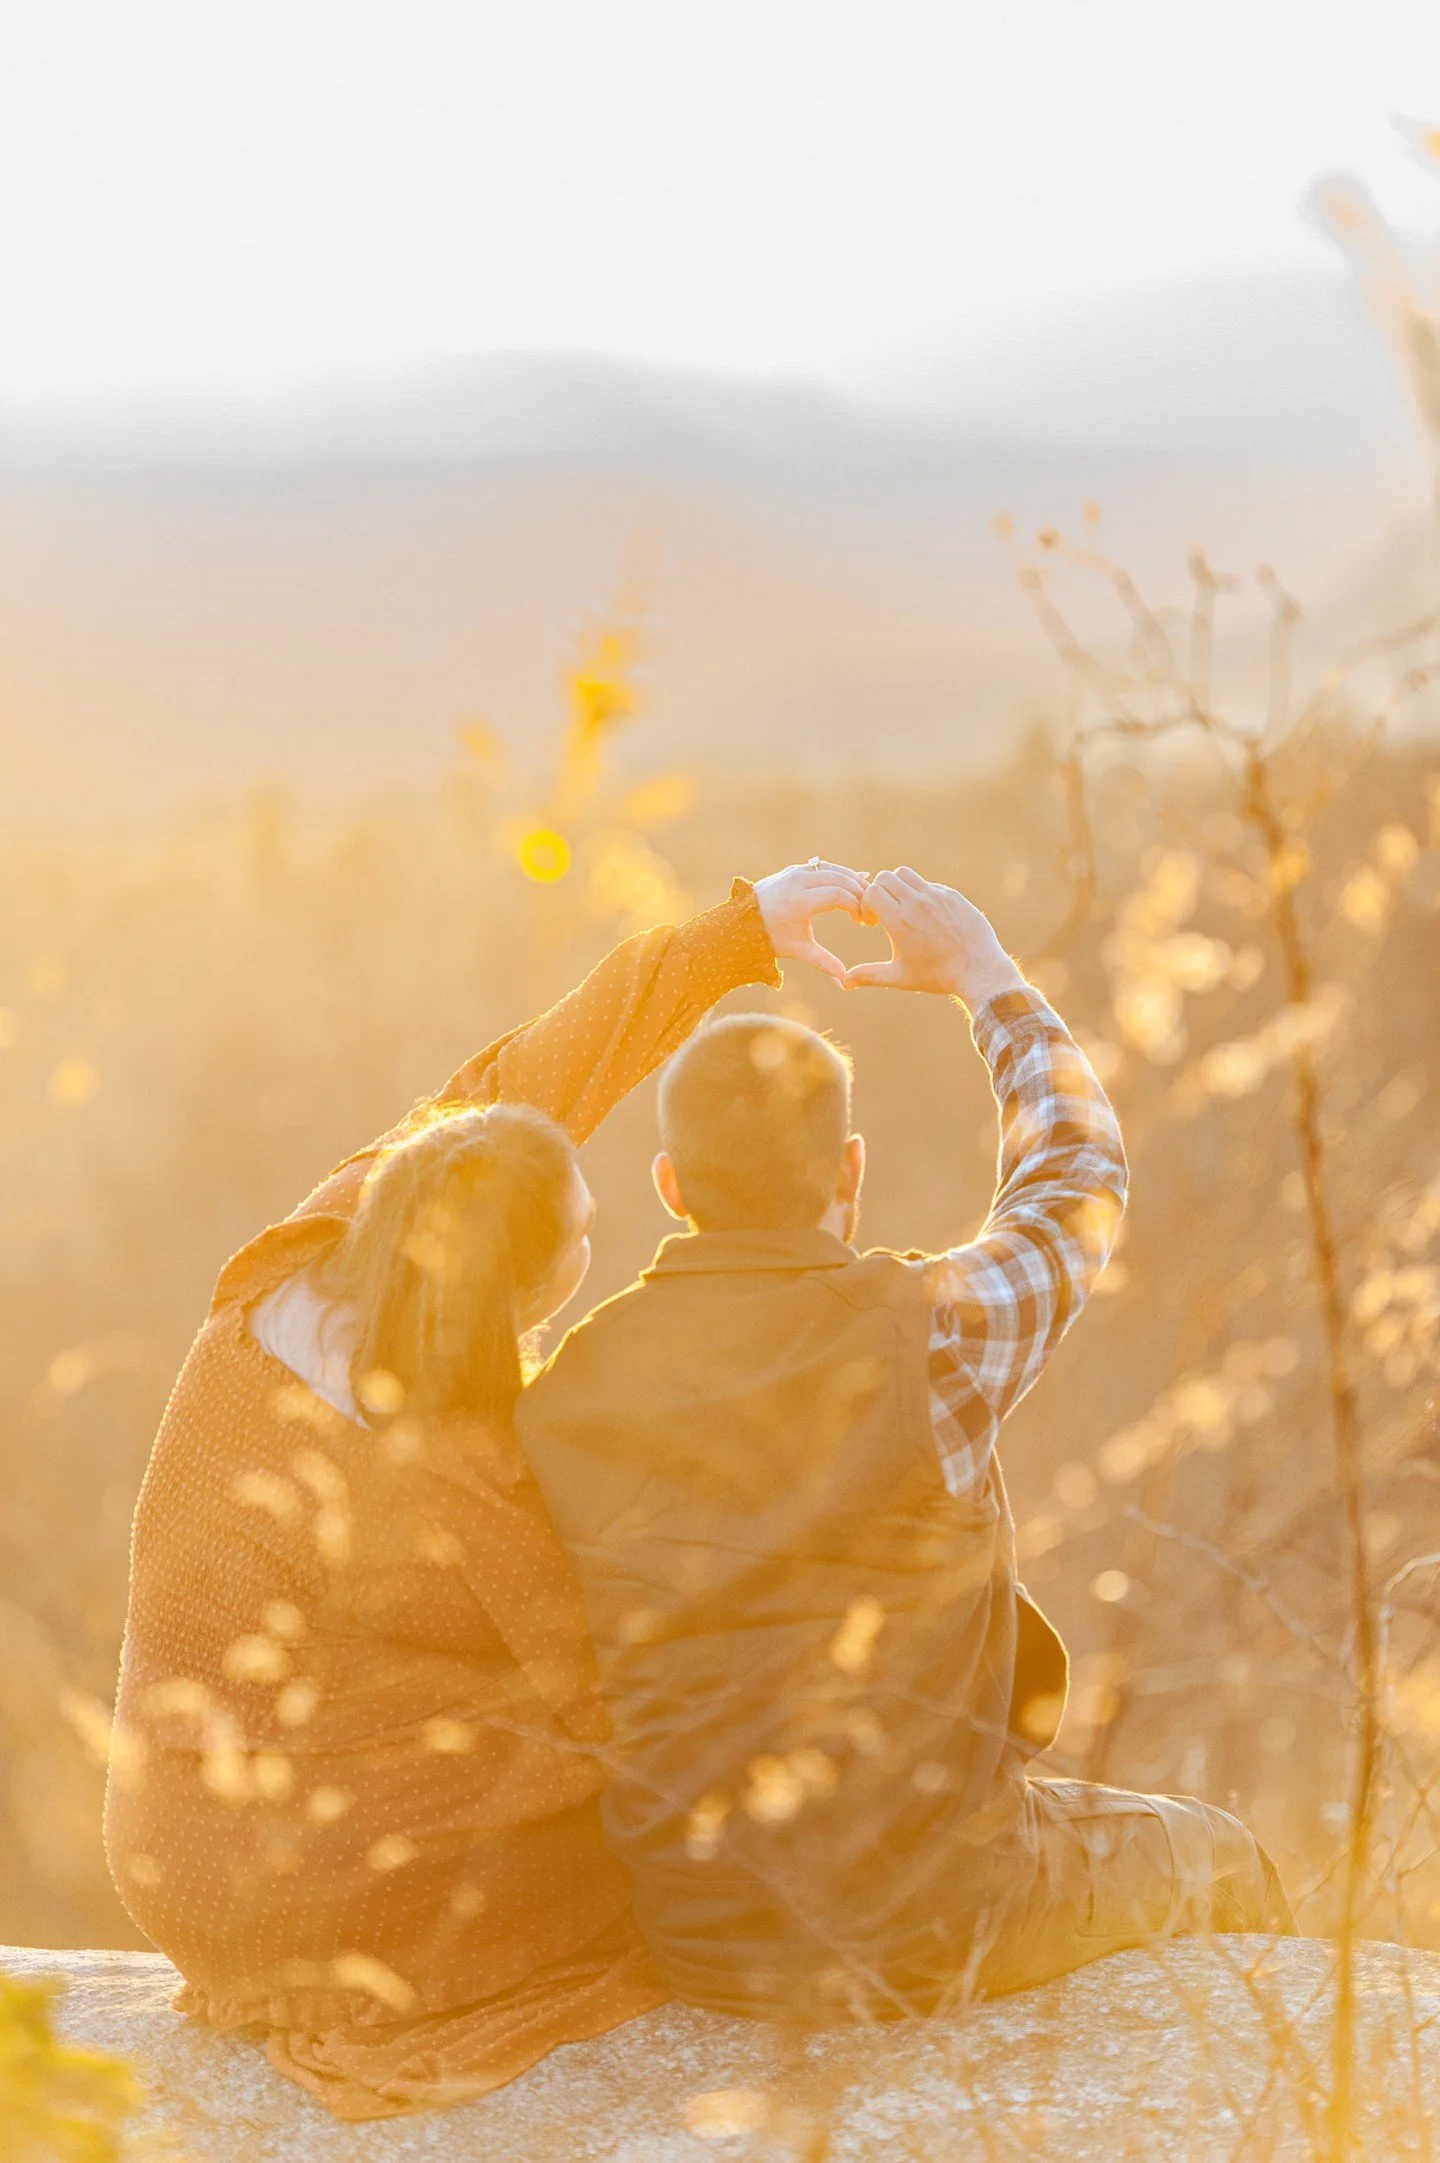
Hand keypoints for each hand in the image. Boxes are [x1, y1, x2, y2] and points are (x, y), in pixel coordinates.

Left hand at [754, 860, 869, 983]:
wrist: (743, 921)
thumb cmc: (771, 937)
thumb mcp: (798, 950)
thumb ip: (823, 962)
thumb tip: (844, 981)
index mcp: (798, 902)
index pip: (837, 895)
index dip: (856, 905)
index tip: (863, 920)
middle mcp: (797, 882)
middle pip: (839, 878)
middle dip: (860, 891)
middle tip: (870, 908)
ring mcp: (795, 872)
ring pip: (833, 869)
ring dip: (853, 879)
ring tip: (867, 896)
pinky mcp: (795, 869)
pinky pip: (824, 866)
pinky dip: (841, 874)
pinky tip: (856, 882)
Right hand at [842, 867, 1024, 1008]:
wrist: (978, 970)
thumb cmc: (936, 976)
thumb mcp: (899, 977)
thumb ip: (869, 975)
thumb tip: (844, 982)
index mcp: (899, 921)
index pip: (871, 892)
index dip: (866, 904)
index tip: (873, 922)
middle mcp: (916, 903)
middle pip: (886, 877)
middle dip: (880, 892)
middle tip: (886, 912)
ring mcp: (936, 896)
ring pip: (907, 874)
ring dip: (899, 886)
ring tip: (904, 908)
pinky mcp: (952, 895)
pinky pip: (929, 884)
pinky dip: (921, 894)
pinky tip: (928, 916)